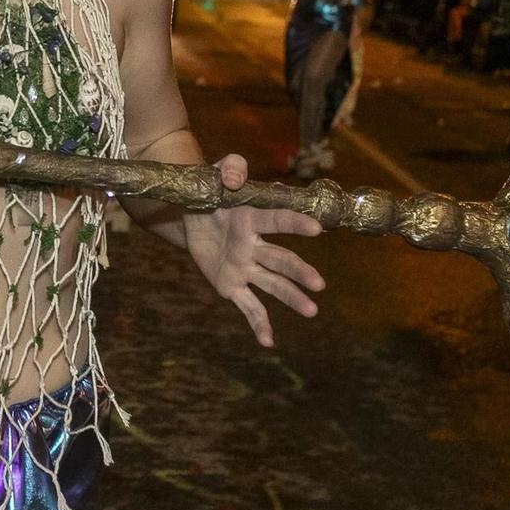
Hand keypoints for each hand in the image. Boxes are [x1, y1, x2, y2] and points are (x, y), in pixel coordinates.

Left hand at [185, 153, 323, 346]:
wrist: (190, 213)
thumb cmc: (212, 190)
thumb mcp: (217, 173)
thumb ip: (230, 167)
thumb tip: (237, 174)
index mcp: (253, 218)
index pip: (277, 220)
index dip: (294, 223)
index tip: (316, 228)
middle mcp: (255, 246)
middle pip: (280, 260)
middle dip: (299, 272)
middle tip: (319, 284)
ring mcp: (245, 267)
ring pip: (272, 284)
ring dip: (291, 297)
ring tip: (312, 311)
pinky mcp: (231, 284)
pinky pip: (247, 305)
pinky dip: (258, 323)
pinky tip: (269, 342)